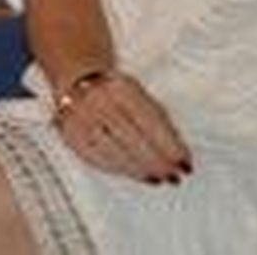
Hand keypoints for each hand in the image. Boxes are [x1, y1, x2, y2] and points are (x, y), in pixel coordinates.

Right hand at [54, 69, 190, 184]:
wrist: (77, 77)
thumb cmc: (115, 88)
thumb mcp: (137, 91)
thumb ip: (157, 117)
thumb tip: (178, 151)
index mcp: (119, 86)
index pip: (149, 120)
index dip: (169, 145)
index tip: (185, 161)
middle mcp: (98, 100)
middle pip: (133, 139)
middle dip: (157, 161)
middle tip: (174, 176)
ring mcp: (81, 118)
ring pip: (115, 152)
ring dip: (141, 169)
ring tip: (159, 178)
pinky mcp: (71, 135)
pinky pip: (98, 158)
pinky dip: (120, 169)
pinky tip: (135, 173)